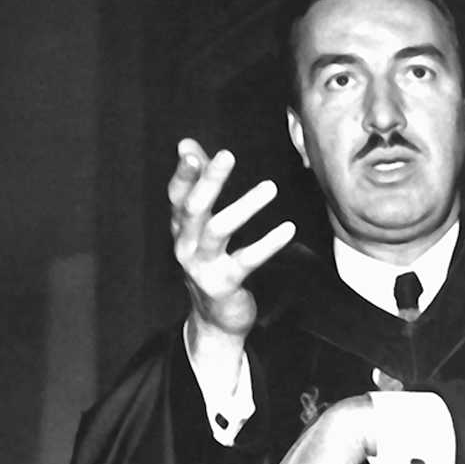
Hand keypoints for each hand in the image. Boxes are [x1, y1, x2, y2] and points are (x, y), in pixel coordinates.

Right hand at [169, 138, 294, 335]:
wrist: (215, 320)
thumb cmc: (212, 263)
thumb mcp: (201, 226)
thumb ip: (199, 185)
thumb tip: (187, 143)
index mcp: (181, 228)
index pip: (176, 195)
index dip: (183, 174)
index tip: (191, 151)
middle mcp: (186, 245)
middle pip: (193, 208)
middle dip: (209, 180)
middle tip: (228, 155)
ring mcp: (202, 266)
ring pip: (218, 230)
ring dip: (244, 206)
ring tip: (270, 187)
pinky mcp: (224, 284)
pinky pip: (246, 260)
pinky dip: (268, 243)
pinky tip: (288, 228)